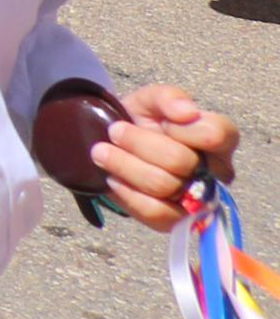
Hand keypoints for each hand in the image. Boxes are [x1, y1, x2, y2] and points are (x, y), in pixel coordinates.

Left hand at [46, 83, 236, 227]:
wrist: (114, 146)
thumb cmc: (142, 122)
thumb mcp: (150, 100)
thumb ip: (168, 97)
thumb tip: (188, 111)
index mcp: (217, 139)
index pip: (216, 135)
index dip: (184, 128)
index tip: (160, 121)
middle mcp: (214, 173)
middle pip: (179, 161)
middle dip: (137, 143)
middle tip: (114, 132)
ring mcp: (197, 201)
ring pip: (163, 187)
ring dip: (124, 166)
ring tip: (102, 153)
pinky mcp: (175, 221)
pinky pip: (155, 214)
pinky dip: (127, 194)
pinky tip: (113, 179)